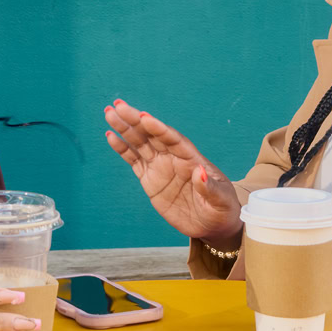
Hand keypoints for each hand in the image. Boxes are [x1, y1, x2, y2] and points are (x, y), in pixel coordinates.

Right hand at [104, 99, 241, 245]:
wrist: (211, 224)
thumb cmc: (221, 209)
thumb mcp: (220, 200)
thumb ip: (208, 187)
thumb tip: (199, 172)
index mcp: (191, 158)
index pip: (173, 139)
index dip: (158, 129)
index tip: (144, 117)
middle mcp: (174, 158)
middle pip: (152, 135)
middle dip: (135, 120)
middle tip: (118, 105)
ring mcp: (160, 167)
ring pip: (140, 143)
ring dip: (124, 129)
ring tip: (109, 114)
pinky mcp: (150, 179)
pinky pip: (134, 160)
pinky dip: (122, 149)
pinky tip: (111, 137)